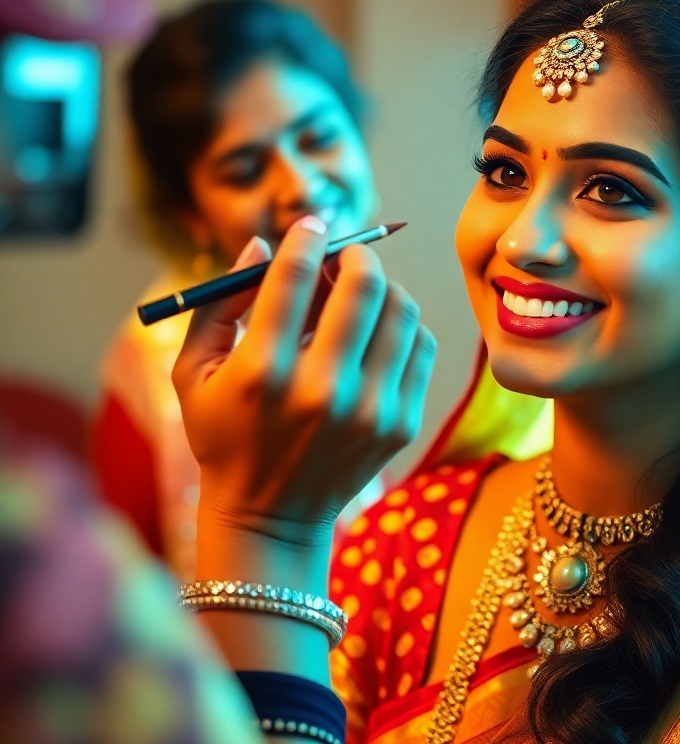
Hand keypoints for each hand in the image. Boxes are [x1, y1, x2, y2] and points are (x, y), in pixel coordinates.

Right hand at [173, 216, 435, 549]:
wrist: (271, 515)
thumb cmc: (224, 435)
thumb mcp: (194, 372)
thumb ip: (222, 302)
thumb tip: (263, 244)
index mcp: (262, 372)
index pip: (296, 276)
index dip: (307, 238)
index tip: (312, 227)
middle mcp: (321, 390)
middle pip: (364, 285)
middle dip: (356, 254)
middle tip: (346, 257)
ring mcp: (369, 409)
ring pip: (402, 309)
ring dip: (383, 289)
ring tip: (362, 298)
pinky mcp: (401, 422)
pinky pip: (421, 345)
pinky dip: (403, 326)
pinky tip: (379, 335)